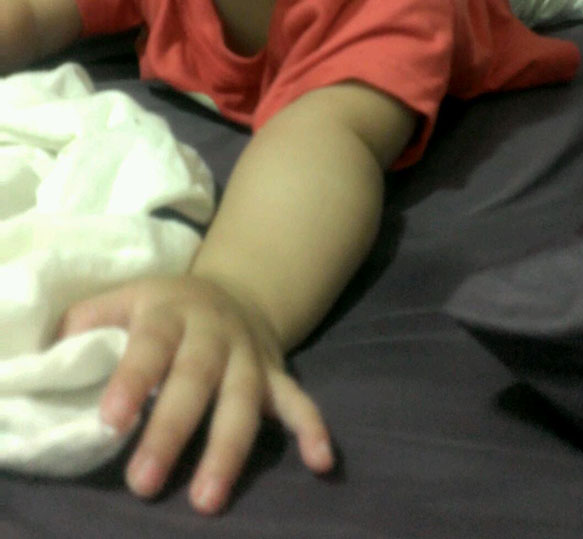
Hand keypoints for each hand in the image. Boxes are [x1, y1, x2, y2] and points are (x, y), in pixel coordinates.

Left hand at [59, 274, 333, 513]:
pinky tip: (320, 462)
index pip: (150, 345)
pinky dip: (312, 427)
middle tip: (144, 482)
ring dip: (228, 450)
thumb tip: (53, 350)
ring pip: (244, 400)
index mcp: (170, 312)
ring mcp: (249, 354)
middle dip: (172, 431)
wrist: (236, 290)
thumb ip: (91, 320)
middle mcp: (213, 332)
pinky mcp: (276, 374)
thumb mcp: (127, 297)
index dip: (132, 379)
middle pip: (195, 379)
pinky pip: (298, 400)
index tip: (110, 421)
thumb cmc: (166, 309)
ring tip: (206, 500)